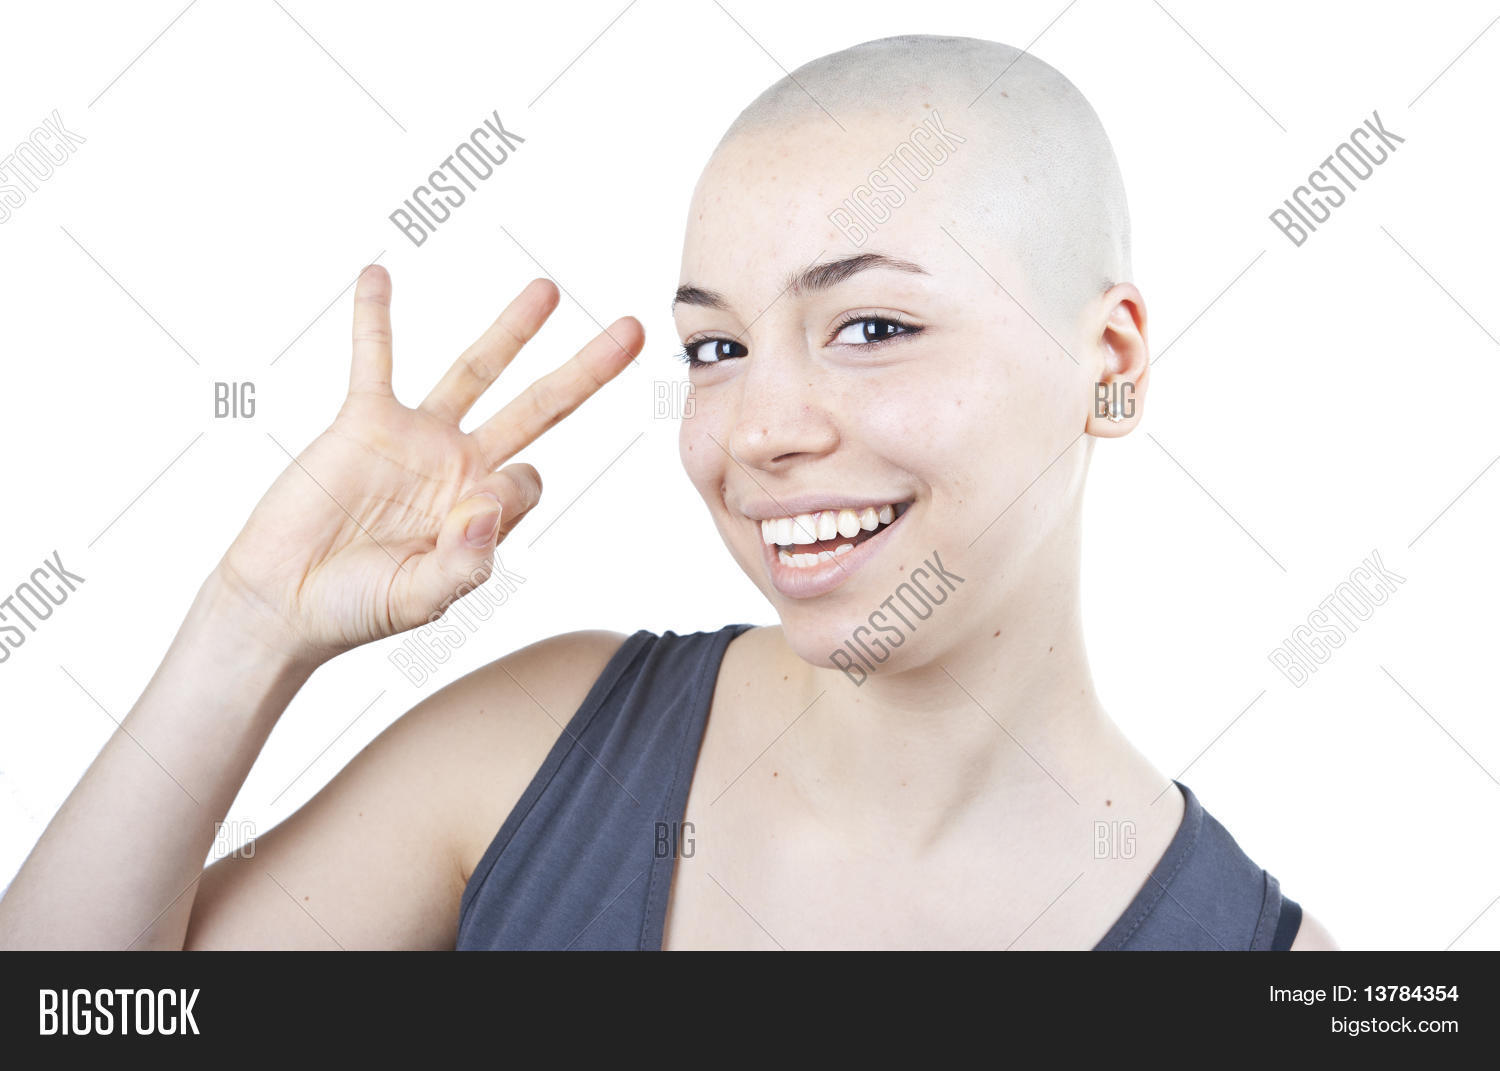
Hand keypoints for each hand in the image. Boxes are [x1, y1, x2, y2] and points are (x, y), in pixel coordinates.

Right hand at [214, 266, 641, 662]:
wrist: (283, 600)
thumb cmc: (355, 610)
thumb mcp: (419, 601)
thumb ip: (462, 564)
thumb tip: (486, 506)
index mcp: (484, 512)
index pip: (529, 482)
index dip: (506, 497)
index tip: (462, 523)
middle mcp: (461, 467)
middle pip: (539, 407)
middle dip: (585, 370)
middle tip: (632, 331)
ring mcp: (415, 439)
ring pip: (475, 371)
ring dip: (511, 331)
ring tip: (547, 291)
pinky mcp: (363, 422)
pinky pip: (374, 360)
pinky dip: (373, 320)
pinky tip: (378, 277)